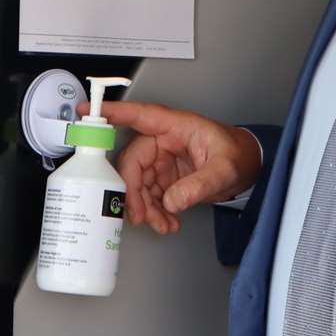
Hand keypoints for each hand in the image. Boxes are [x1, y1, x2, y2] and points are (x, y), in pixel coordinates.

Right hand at [83, 100, 261, 234]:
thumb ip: (199, 185)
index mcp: (175, 126)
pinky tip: (167, 222)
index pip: (138, 115)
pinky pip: (149, 195)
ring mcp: (162, 160)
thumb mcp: (224, 169)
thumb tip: (173, 201)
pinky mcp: (165, 177)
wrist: (249, 168)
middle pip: (132, 161)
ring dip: (145, 207)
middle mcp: (164, 141)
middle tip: (140, 215)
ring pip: (138, 182)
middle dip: (132, 191)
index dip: (112, 112)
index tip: (87, 111)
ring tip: (161, 224)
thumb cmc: (238, 155)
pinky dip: (155, 211)